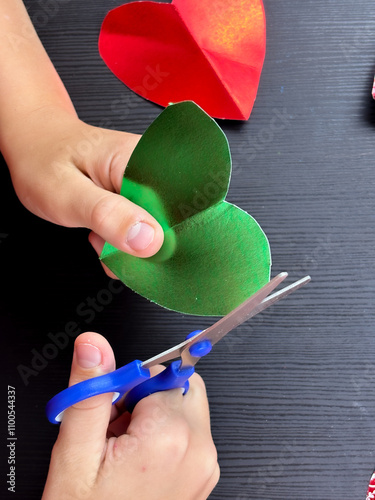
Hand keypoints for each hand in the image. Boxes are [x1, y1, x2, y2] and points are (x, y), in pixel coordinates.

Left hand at [6, 107, 163, 276]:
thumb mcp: (68, 194)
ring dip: (130, 246)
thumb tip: (151, 241)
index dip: (165, 238)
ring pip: (158, 231)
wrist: (35, 145)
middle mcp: (153, 169)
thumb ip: (109, 216)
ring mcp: (148, 184)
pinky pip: (146, 228)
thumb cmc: (43, 160)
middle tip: (108, 241)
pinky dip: (125, 241)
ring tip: (99, 233)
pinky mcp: (141, 196)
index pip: (176, 208)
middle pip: (172, 222)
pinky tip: (104, 234)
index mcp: (143, 159)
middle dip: (144, 246)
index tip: (139, 252)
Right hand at [42, 332, 219, 499]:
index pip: (162, 372)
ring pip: (184, 408)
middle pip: (179, 386)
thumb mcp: (76, 452)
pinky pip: (189, 435)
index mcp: (170, 436)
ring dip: (156, 416)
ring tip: (126, 448)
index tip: (116, 407)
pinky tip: (139, 462)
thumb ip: (89, 391)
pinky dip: (166, 437)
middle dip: (148, 396)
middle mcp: (198, 449)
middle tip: (119, 428)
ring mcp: (205, 466)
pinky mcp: (204, 476)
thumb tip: (94, 346)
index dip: (132, 386)